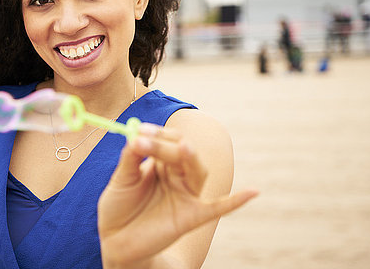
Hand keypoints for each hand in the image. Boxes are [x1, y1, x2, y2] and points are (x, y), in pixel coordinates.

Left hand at [98, 124, 257, 267]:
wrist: (115, 240)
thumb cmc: (119, 206)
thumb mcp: (122, 178)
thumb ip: (131, 158)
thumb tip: (134, 135)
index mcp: (162, 163)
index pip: (169, 140)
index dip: (156, 134)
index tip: (139, 130)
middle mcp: (177, 176)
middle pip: (182, 153)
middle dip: (165, 145)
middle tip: (143, 140)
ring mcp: (186, 196)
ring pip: (198, 172)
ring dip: (191, 158)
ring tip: (183, 147)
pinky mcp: (191, 217)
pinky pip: (218, 209)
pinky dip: (236, 201)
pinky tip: (253, 192)